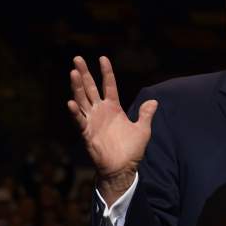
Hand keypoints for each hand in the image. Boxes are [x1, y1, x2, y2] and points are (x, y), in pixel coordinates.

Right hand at [67, 56, 157, 202]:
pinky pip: (80, 120)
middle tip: (77, 58)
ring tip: (73, 72)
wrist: (123, 167)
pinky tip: (71, 102)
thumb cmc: (132, 150)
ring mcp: (93, 120)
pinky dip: (76, 112)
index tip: (102, 58)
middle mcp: (101, 111)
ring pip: (82, 99)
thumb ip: (145, 114)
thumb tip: (154, 101)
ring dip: (77, 87)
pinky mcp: (87, 133)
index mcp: (114, 108)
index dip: (106, 72)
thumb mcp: (143, 130)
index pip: (109, 85)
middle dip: (85, 73)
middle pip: (91, 88)